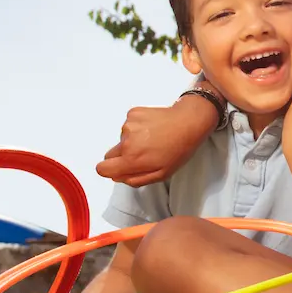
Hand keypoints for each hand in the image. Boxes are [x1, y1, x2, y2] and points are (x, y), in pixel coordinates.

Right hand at [97, 96, 217, 186]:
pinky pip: (129, 125)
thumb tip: (117, 176)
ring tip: (153, 139)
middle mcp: (126, 142)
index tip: (119, 168)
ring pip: (122, 139)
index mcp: (132, 159)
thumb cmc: (179, 150)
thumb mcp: (161, 174)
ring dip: (133, 140)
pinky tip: (153, 128)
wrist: (189, 121)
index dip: (110, 170)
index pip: (102, 169)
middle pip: (111, 154)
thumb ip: (135, 179)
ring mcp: (128, 125)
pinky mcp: (133, 113)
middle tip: (143, 153)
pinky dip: (137, 127)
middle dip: (123, 156)